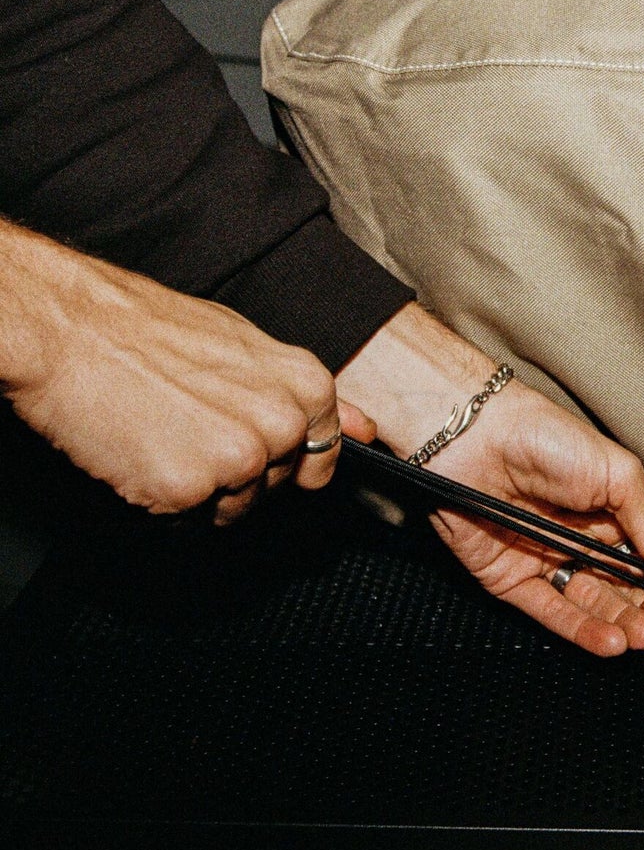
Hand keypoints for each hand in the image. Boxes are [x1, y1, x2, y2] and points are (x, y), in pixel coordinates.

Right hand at [0, 218, 373, 522]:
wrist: (71, 330)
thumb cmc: (151, 331)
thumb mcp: (249, 344)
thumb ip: (306, 394)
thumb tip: (366, 427)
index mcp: (307, 387)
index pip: (323, 455)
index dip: (286, 458)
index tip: (255, 447)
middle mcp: (283, 425)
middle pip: (275, 485)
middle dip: (236, 471)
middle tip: (187, 426)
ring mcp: (239, 461)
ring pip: (233, 508)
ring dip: (200, 489)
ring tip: (163, 434)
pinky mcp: (189, 490)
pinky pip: (185, 519)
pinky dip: (160, 498)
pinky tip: (141, 453)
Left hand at [337, 303, 643, 655]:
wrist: (478, 436)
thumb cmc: (549, 440)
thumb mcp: (619, 477)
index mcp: (612, 515)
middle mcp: (582, 543)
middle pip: (623, 591)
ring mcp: (547, 563)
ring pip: (592, 607)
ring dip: (621, 626)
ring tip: (643, 637)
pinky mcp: (511, 581)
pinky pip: (551, 613)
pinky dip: (582, 631)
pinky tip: (612, 641)